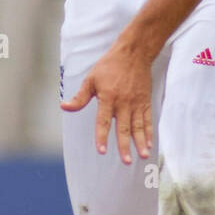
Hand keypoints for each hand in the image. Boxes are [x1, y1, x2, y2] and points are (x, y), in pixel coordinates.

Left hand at [61, 37, 153, 164]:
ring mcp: (136, 103)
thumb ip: (80, 97)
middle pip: (124, 128)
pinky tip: (150, 144)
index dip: (102, 136)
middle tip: (126, 161)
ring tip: (143, 156)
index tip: (101, 150)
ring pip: (138, 126)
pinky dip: (149, 133)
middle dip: (125, 146)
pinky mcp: (145, 102)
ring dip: (140, 142)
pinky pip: (148, 120)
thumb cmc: (110, 65)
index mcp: (108, 97)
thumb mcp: (91, 79)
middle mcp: (123, 102)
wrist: (134, 53)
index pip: (103, 121)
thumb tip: (65, 107)